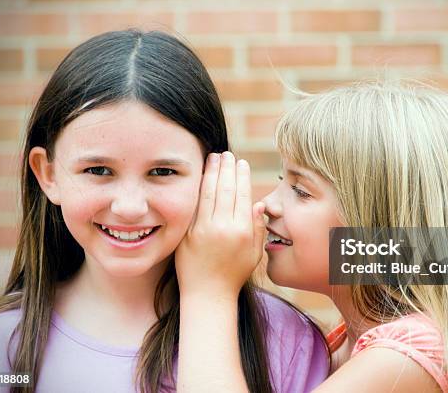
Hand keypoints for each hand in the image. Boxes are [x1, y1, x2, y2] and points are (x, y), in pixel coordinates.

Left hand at [175, 151, 265, 297]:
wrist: (207, 294)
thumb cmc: (234, 275)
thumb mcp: (254, 254)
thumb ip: (258, 228)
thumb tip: (258, 204)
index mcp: (243, 231)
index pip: (243, 196)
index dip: (242, 176)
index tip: (241, 163)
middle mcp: (224, 227)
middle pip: (226, 190)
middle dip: (227, 168)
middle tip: (227, 153)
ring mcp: (204, 230)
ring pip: (209, 193)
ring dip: (212, 172)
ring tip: (214, 157)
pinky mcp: (189, 233)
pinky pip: (194, 205)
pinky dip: (198, 188)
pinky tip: (200, 175)